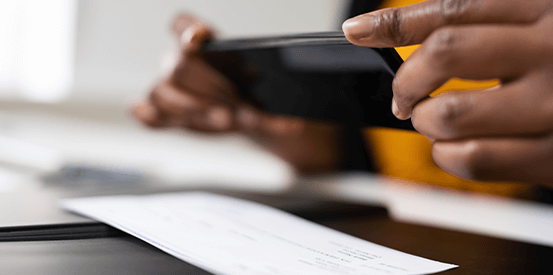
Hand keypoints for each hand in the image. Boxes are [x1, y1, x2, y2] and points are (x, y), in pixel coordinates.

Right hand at [132, 14, 304, 134]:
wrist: (255, 112)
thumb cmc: (256, 88)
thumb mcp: (270, 76)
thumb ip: (273, 72)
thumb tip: (295, 86)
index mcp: (201, 41)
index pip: (182, 24)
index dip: (187, 29)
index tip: (201, 37)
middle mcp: (180, 61)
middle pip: (178, 65)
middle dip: (209, 86)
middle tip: (238, 104)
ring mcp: (171, 90)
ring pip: (164, 92)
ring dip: (195, 108)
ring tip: (226, 119)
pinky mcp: (169, 116)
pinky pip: (149, 114)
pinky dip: (148, 115)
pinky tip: (145, 112)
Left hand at [343, 0, 552, 185]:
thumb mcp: (544, 24)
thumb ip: (493, 22)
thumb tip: (415, 34)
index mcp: (546, 8)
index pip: (454, 8)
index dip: (396, 21)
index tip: (359, 30)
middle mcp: (552, 50)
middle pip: (444, 55)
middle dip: (407, 80)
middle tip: (405, 96)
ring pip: (450, 114)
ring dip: (426, 122)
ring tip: (435, 121)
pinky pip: (473, 159)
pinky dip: (446, 156)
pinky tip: (454, 147)